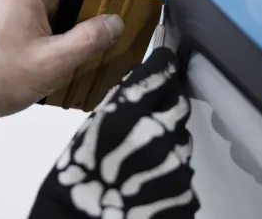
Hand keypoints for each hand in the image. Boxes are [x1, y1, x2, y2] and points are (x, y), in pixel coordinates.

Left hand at [0, 0, 150, 126]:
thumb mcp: (52, 62)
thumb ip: (89, 40)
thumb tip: (117, 22)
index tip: (113, 3)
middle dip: (98, 2)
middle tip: (120, 24)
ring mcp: (19, 7)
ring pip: (63, 2)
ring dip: (86, 20)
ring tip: (108, 41)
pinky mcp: (18, 25)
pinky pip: (53, 18)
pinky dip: (72, 31)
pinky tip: (85, 54)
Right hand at [28, 48, 198, 217]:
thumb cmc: (76, 182)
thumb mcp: (89, 131)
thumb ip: (118, 104)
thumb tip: (139, 82)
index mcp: (126, 112)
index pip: (161, 73)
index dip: (162, 69)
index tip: (163, 66)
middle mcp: (157, 134)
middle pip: (178, 105)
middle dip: (165, 109)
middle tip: (148, 123)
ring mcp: (175, 166)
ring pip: (182, 142)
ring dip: (168, 146)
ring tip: (142, 163)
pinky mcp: (186, 194)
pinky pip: (184, 176)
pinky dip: (170, 177)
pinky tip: (149, 186)